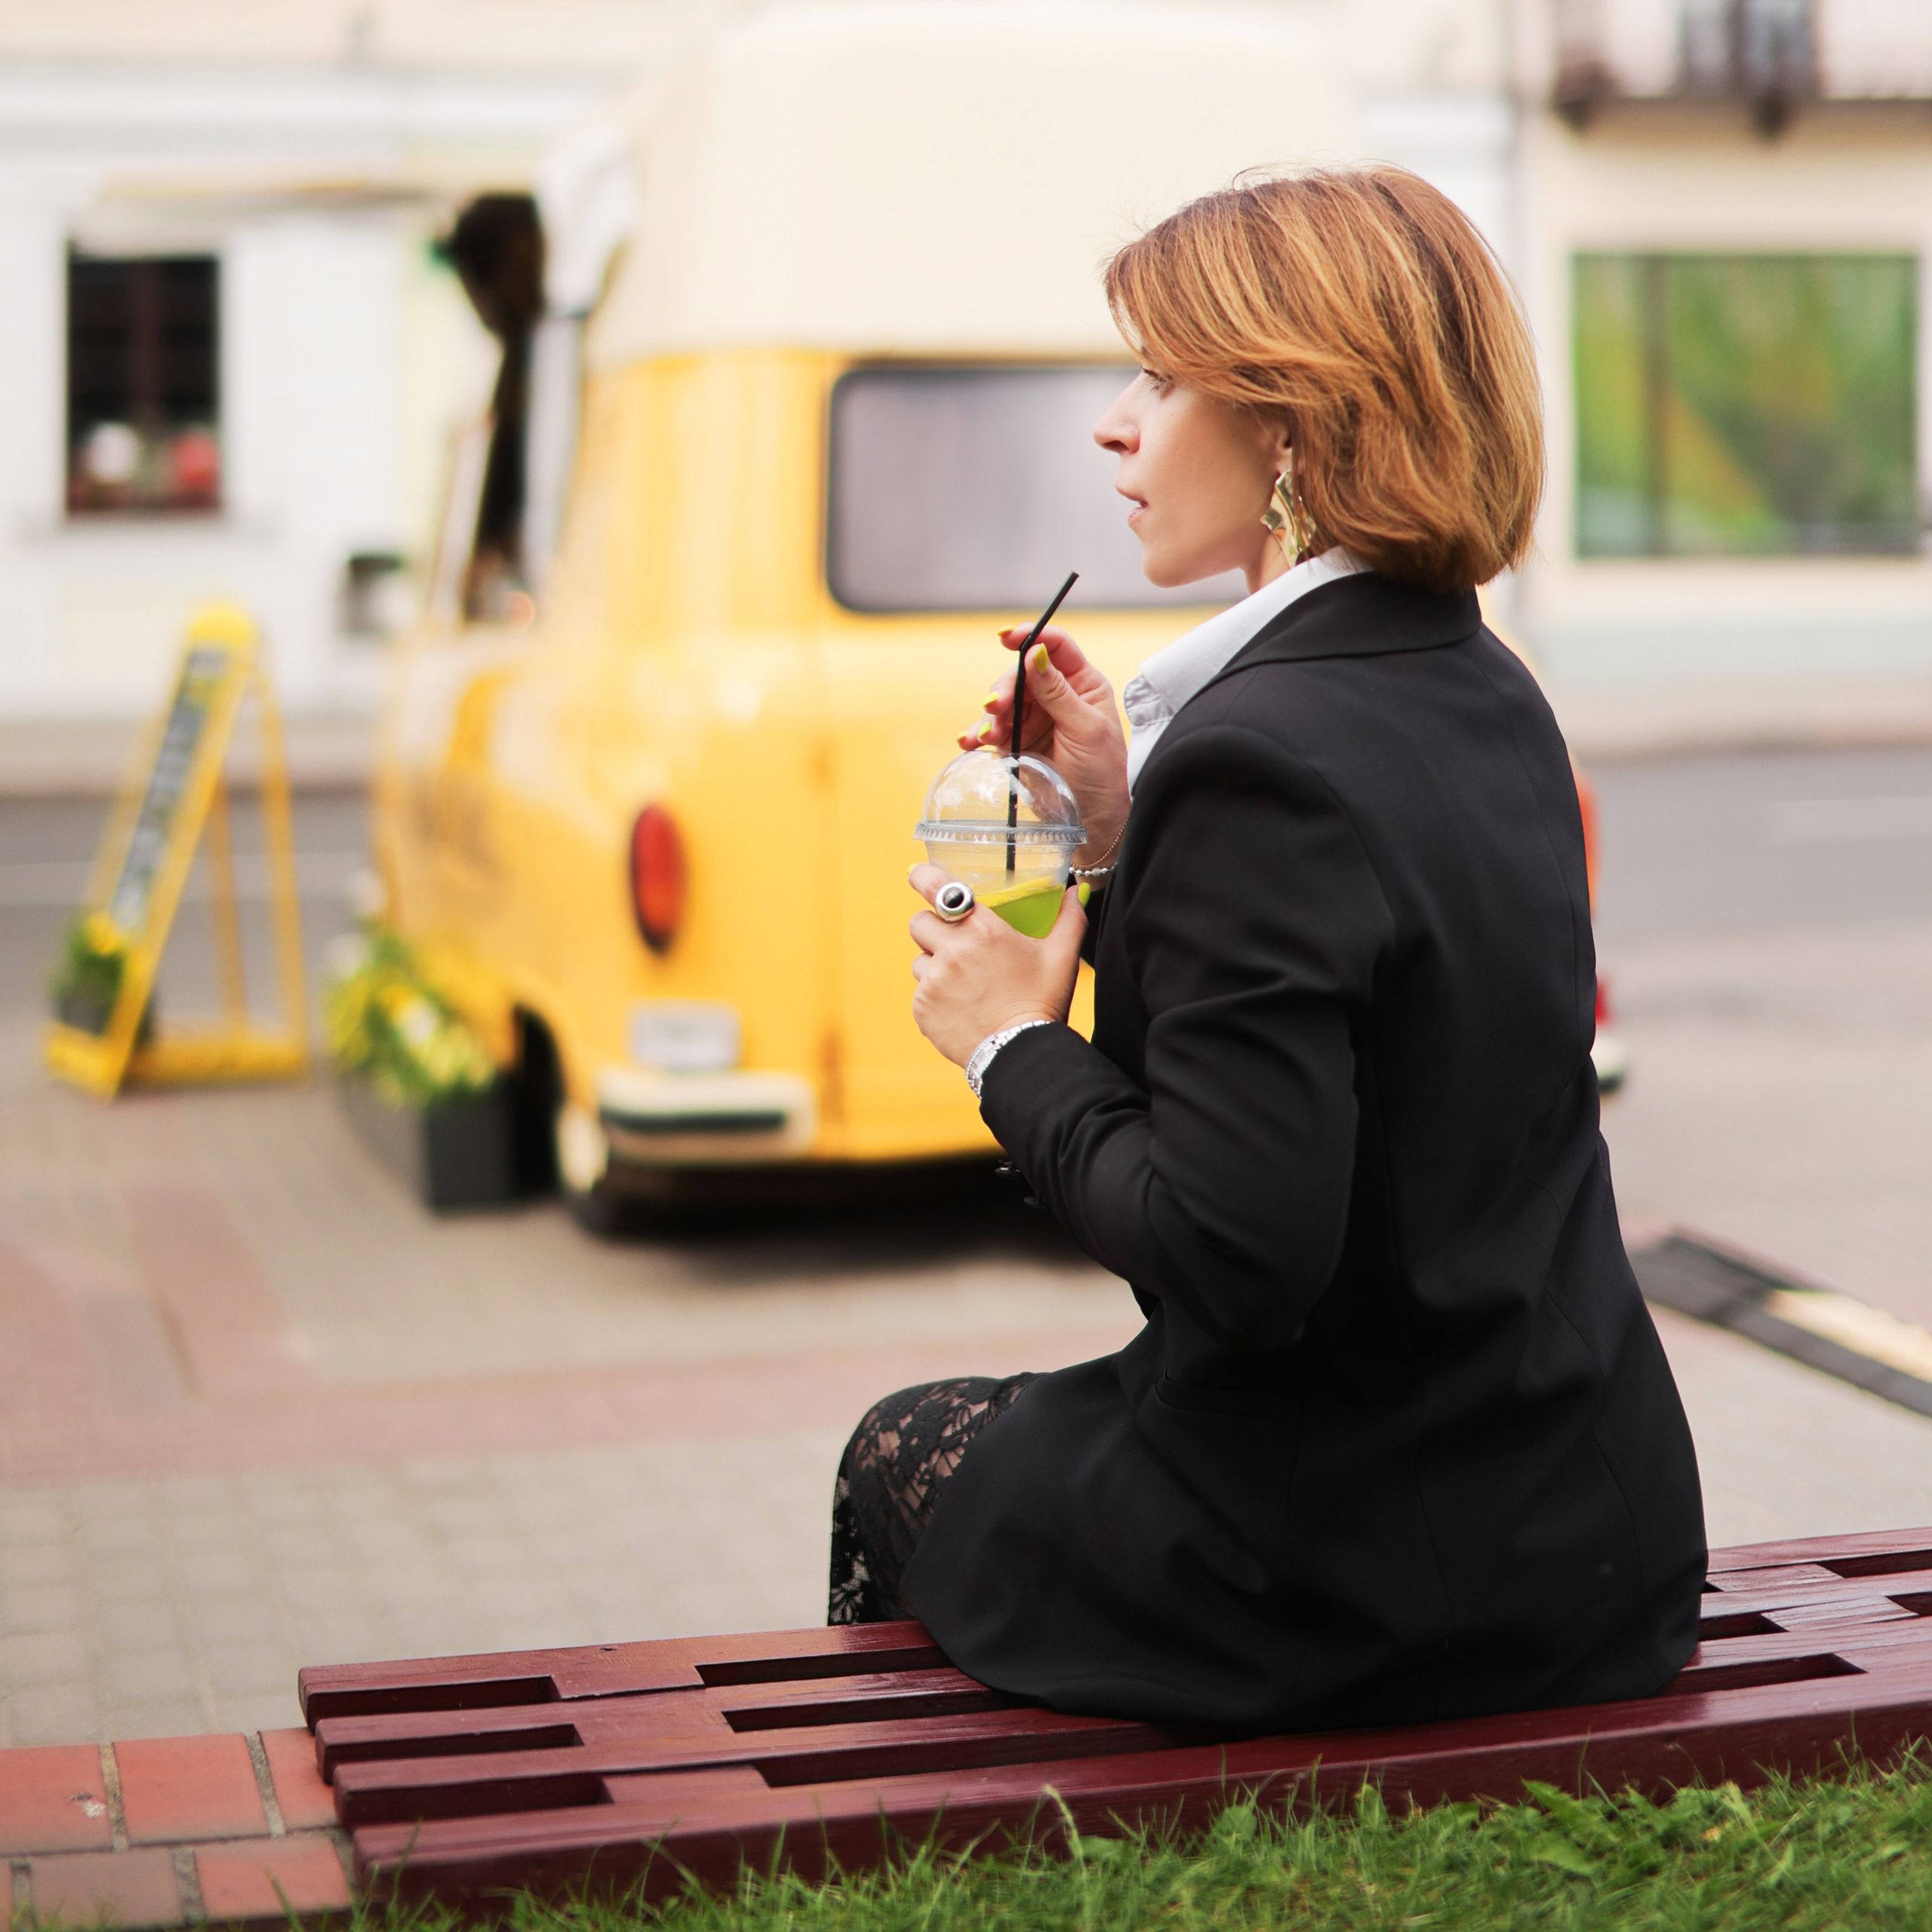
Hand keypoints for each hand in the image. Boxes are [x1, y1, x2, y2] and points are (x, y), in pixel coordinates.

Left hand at [908, 864, 1085, 1066]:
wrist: (1021, 1054)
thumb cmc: (1042, 1002)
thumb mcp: (1062, 957)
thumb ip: (1070, 918)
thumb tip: (1077, 891)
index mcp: (982, 930)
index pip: (936, 888)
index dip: (923, 876)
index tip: (919, 875)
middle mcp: (952, 951)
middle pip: (920, 922)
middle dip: (934, 928)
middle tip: (956, 944)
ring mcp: (933, 982)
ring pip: (920, 960)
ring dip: (935, 965)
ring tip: (965, 983)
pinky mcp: (922, 1009)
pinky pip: (920, 992)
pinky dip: (935, 997)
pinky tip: (962, 1007)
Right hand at [963, 626, 1129, 873]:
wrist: (1093, 820)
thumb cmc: (1102, 774)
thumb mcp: (1086, 729)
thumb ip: (1058, 691)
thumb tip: (1036, 653)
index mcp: (1082, 684)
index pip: (1055, 647)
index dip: (1031, 636)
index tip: (1007, 637)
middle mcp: (1055, 696)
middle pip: (1019, 674)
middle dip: (1004, 689)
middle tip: (996, 708)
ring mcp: (1034, 718)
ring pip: (1002, 701)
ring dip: (989, 716)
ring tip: (985, 736)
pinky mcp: (1016, 742)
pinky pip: (991, 730)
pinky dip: (977, 734)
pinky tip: (969, 742)